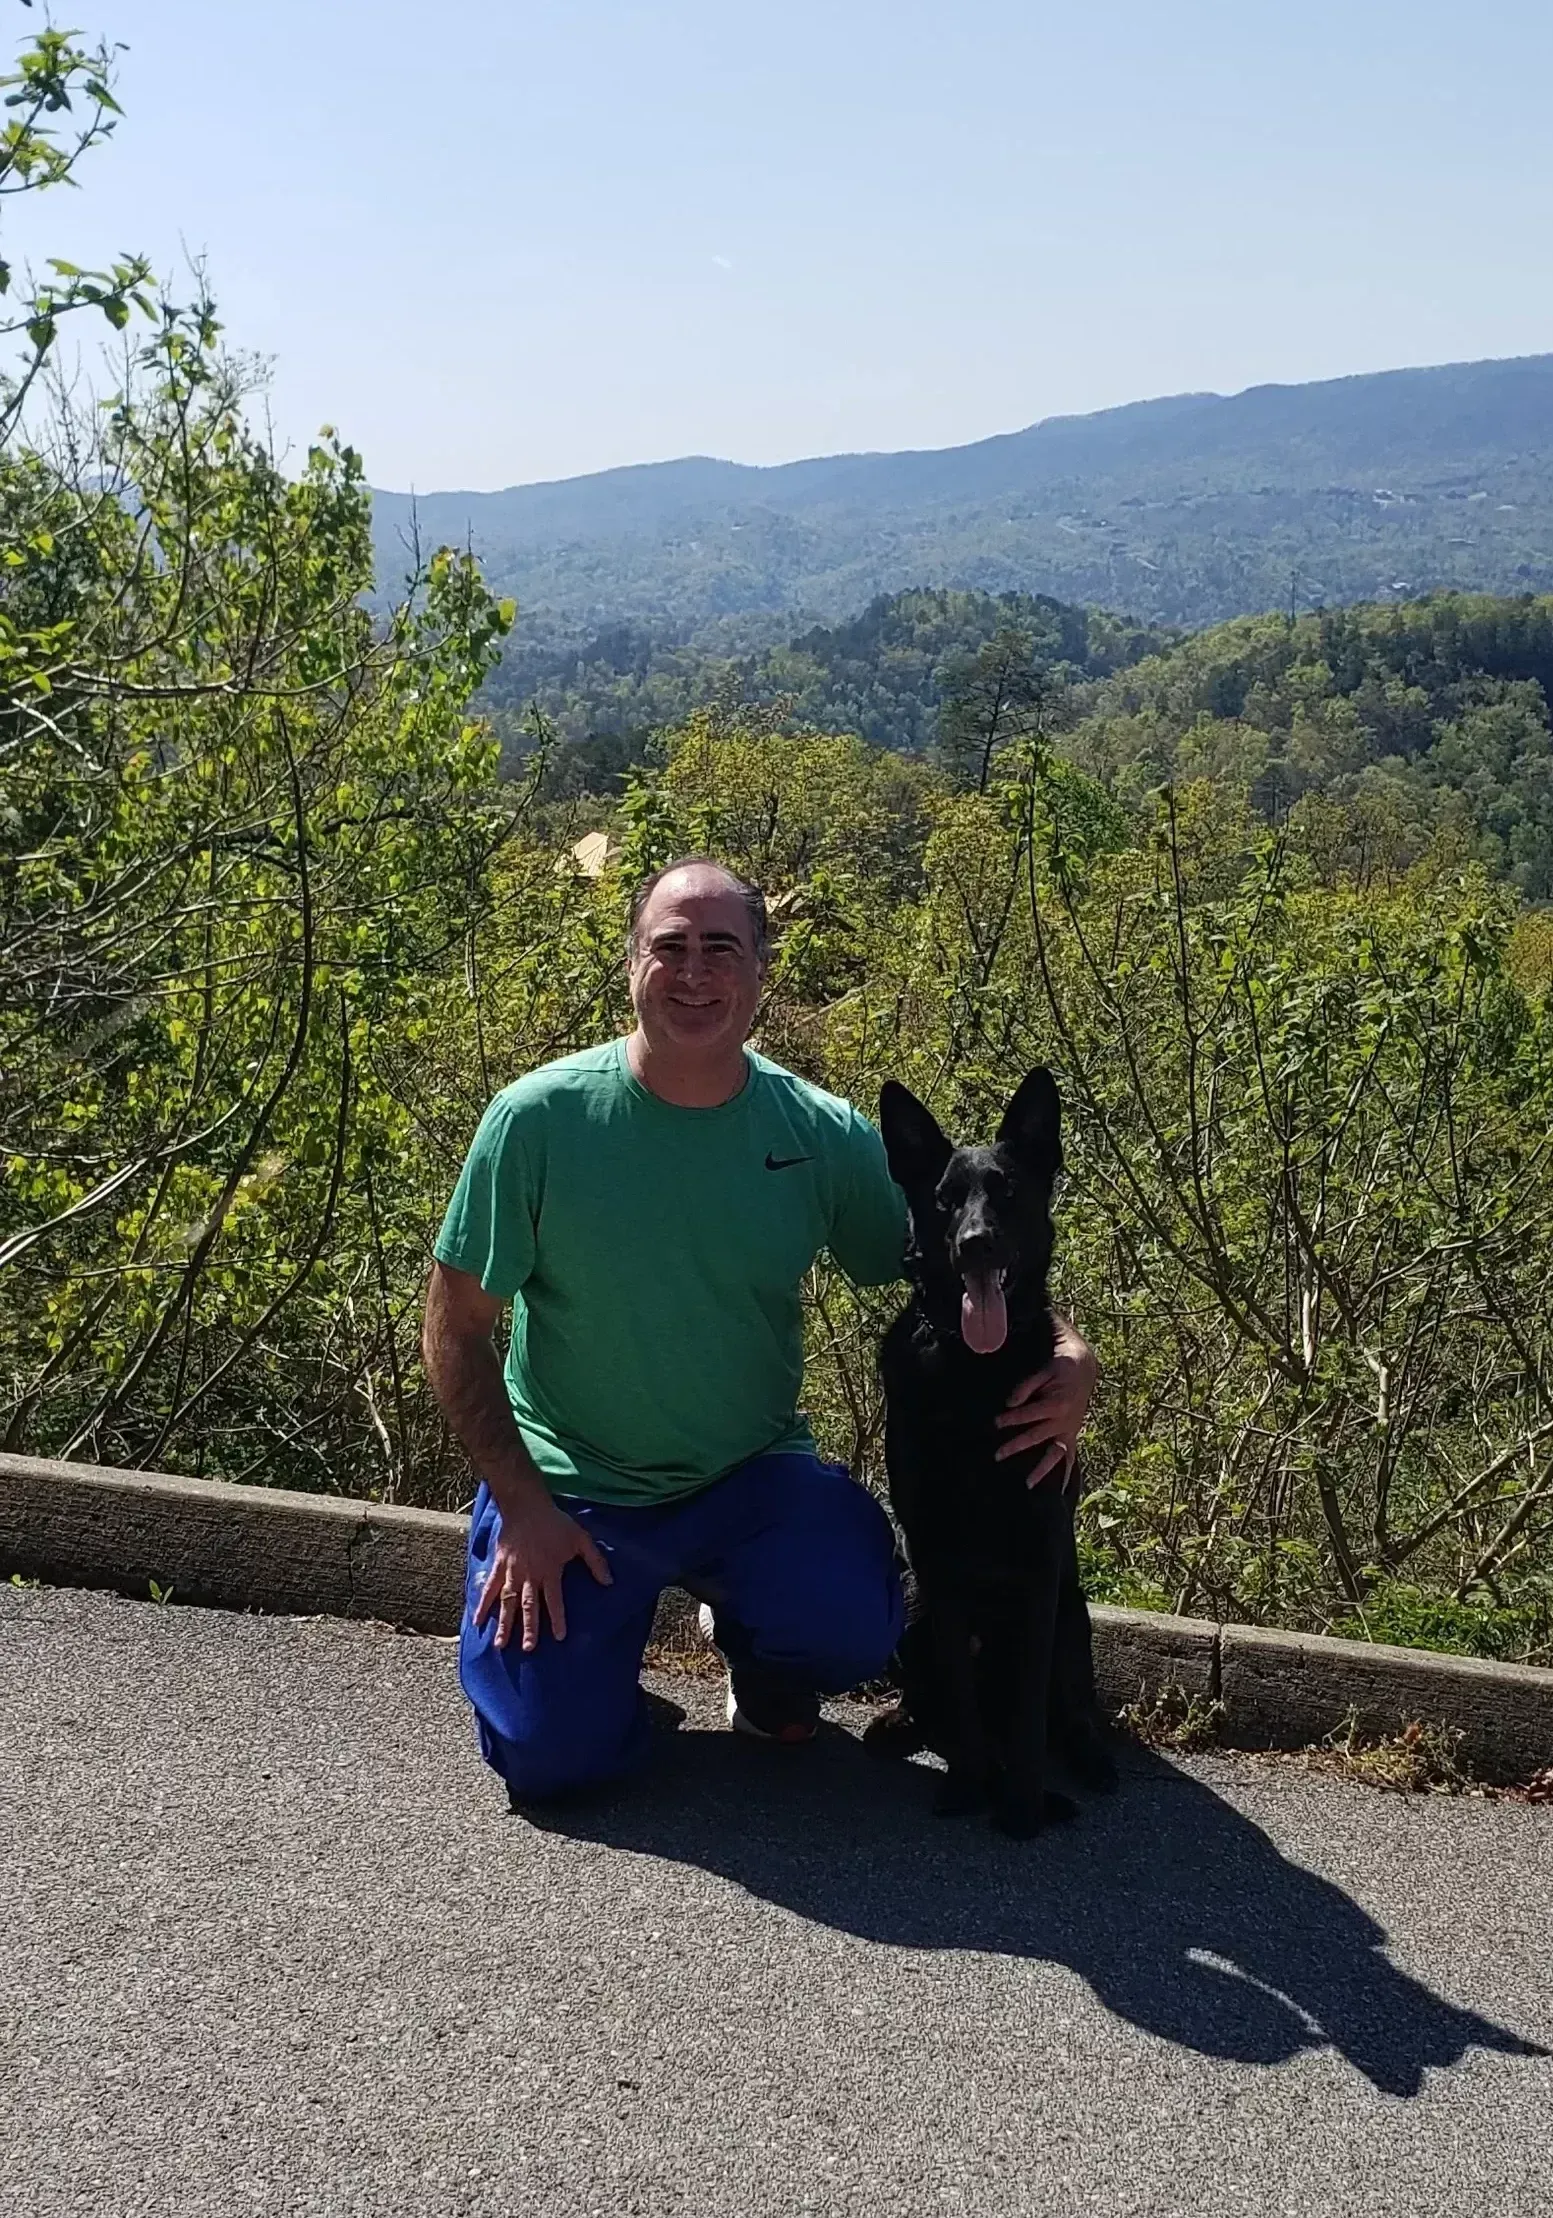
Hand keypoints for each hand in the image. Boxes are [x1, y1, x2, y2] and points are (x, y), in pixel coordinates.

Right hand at [473, 1498, 612, 1652]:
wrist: (526, 1506)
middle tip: (529, 1648)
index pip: (554, 1600)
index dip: (558, 1618)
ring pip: (508, 1602)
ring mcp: (512, 1572)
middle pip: (529, 1606)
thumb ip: (595, 1561)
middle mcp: (530, 1575)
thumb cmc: (555, 1523)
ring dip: (505, 1624)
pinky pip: (489, 1588)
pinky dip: (482, 1605)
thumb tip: (609, 1582)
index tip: (560, 1637)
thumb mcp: (581, 1538)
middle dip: (529, 1628)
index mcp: (550, 1570)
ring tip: (501, 1645)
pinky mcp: (499, 1566)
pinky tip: (477, 1621)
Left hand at [993, 1316, 1096, 1488]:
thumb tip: (1009, 1402)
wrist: (1084, 1369)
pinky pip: (1070, 1457)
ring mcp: (1069, 1430)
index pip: (1028, 1415)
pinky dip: (1067, 1474)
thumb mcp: (1044, 1371)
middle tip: (997, 1455)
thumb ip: (1026, 1386)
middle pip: (1037, 1437)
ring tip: (1028, 1483)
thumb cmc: (1060, 1369)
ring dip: (1042, 1469)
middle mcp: (1064, 1421)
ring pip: (1055, 1454)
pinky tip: (1061, 1490)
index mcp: (1057, 1404)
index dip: (1011, 1419)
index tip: (995, 1423)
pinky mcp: (1072, 1434)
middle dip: (1016, 1446)